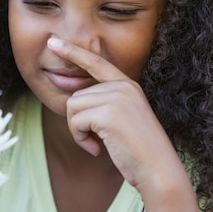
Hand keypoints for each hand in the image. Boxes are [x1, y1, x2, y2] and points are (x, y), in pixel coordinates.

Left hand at [46, 36, 178, 192]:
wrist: (159, 170)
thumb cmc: (139, 151)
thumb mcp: (123, 119)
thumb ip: (104, 104)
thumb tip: (72, 99)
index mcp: (128, 85)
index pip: (96, 62)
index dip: (73, 51)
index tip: (53, 41)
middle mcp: (123, 87)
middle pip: (77, 95)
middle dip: (78, 121)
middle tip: (95, 140)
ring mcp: (116, 98)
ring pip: (73, 107)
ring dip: (77, 130)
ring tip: (97, 143)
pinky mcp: (108, 114)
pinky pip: (75, 121)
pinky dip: (80, 138)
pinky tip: (97, 149)